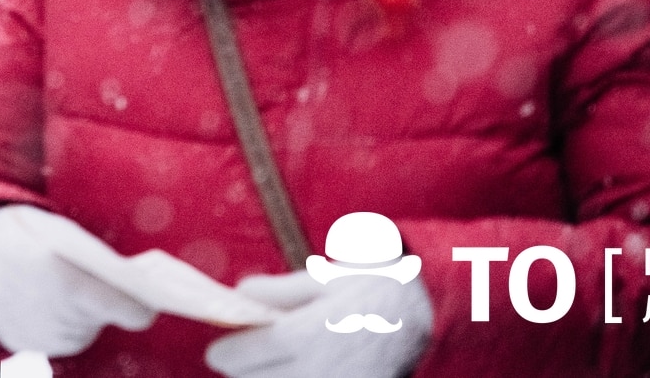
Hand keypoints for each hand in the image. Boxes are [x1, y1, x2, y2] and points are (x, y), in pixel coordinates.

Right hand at [0, 204, 155, 356]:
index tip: (156, 295)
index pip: (131, 309)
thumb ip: (104, 260)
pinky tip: (42, 297)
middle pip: (106, 320)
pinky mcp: (22, 346)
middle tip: (101, 278)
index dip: (146, 303)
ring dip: (85, 312)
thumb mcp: (62, 231)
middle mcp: (52, 315)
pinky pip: (60, 338)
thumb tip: (149, 282)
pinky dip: (61, 321)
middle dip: (110, 300)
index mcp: (65, 278)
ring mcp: (36, 337)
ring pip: (85, 331)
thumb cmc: (23, 233)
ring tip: (60, 282)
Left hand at [204, 271, 431, 377]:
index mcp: (305, 337)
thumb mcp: (323, 281)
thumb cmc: (373, 290)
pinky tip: (302, 371)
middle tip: (248, 355)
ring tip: (274, 366)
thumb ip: (276, 292)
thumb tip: (238, 294)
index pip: (240, 358)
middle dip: (246, 369)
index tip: (221, 348)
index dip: (225, 352)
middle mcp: (318, 373)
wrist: (428, 318)